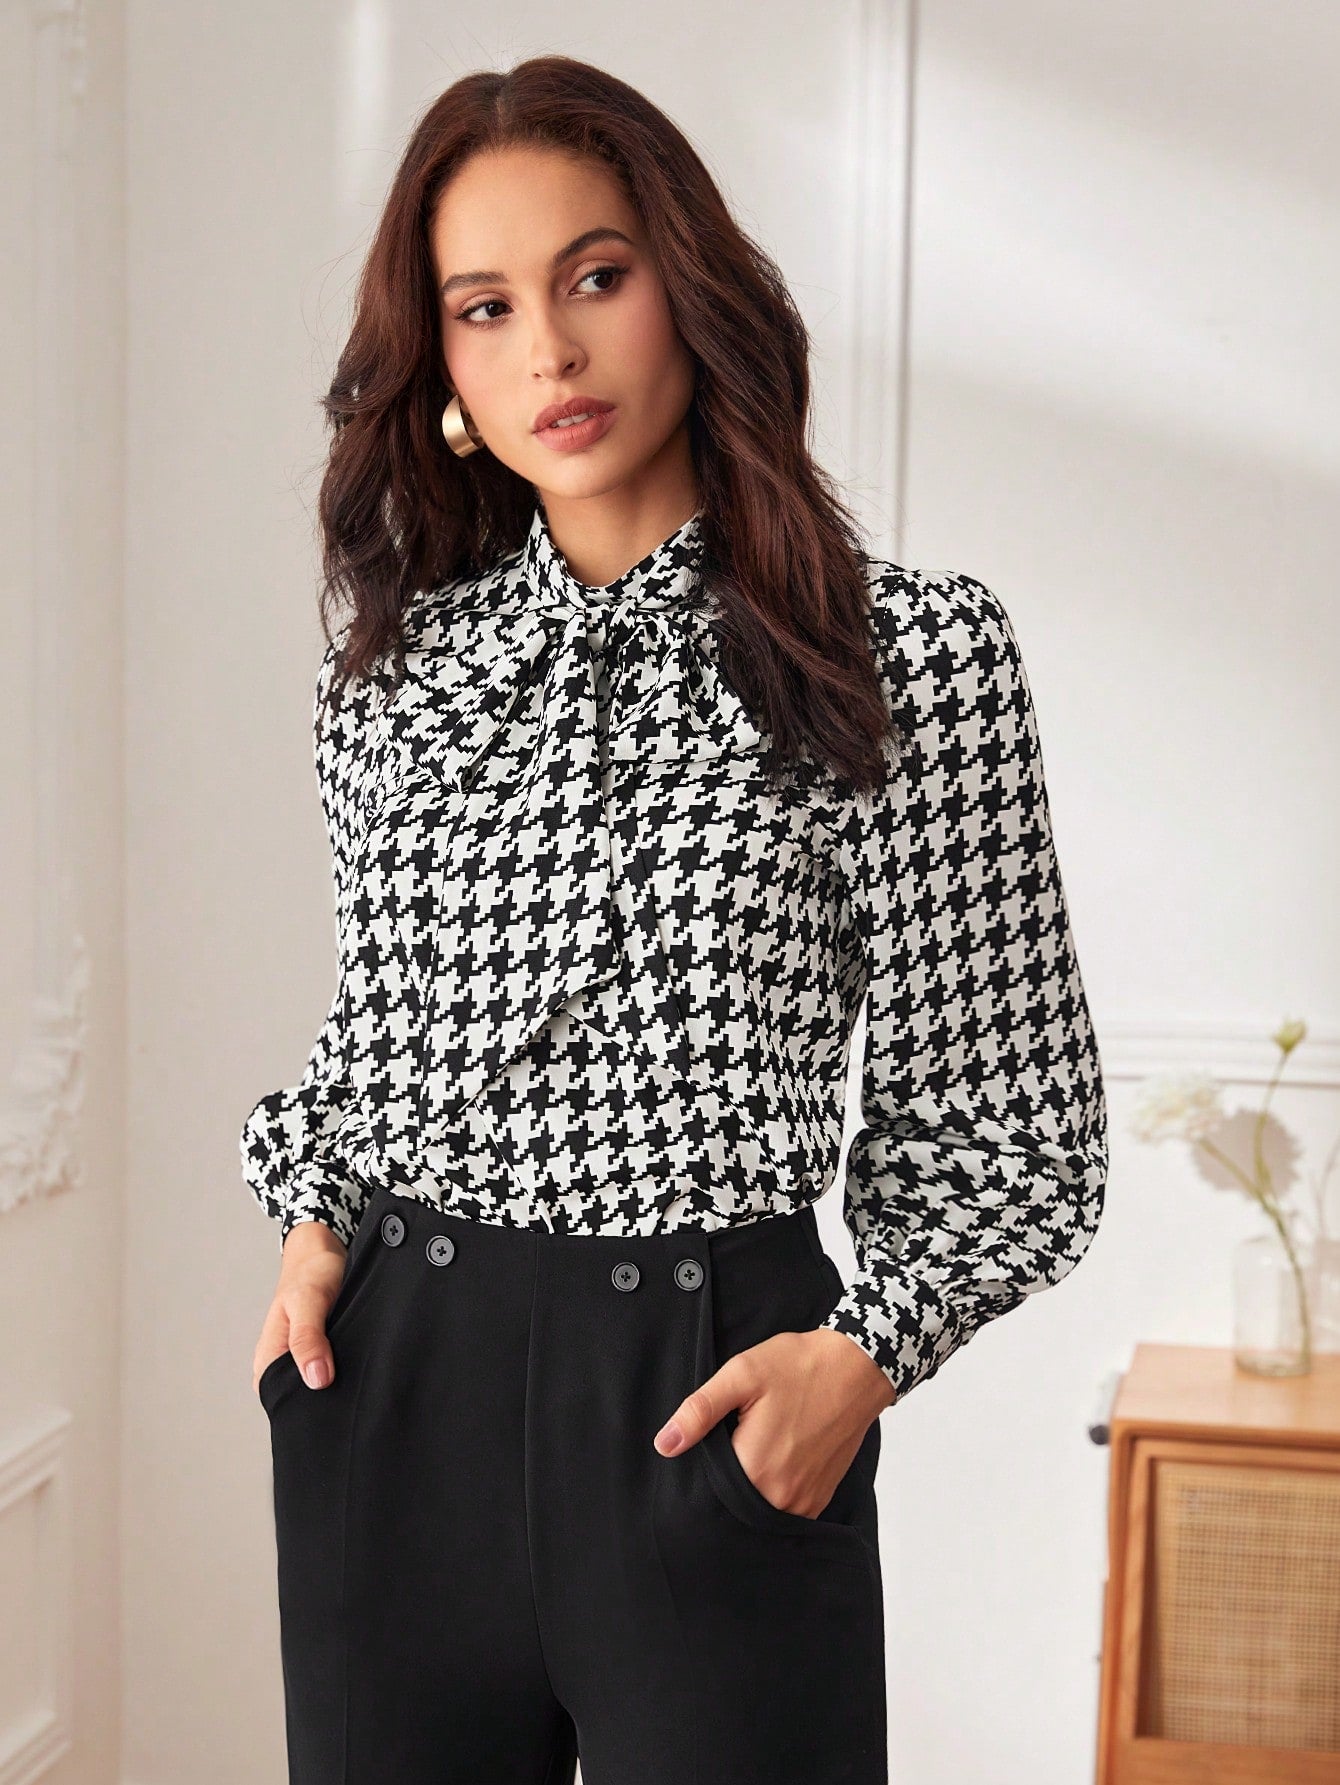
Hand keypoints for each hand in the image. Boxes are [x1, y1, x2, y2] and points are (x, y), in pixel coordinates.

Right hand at [252, 1219, 347, 1396]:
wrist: (322, 1253)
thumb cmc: (309, 1273)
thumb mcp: (307, 1301)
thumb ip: (308, 1338)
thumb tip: (317, 1380)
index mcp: (268, 1364)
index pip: (286, 1405)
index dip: (312, 1406)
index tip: (338, 1394)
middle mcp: (283, 1369)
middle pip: (307, 1399)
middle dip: (331, 1396)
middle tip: (356, 1381)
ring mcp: (304, 1365)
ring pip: (325, 1388)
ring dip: (343, 1382)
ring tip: (360, 1370)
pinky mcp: (324, 1357)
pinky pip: (336, 1373)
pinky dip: (350, 1369)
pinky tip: (363, 1363)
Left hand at [652, 1325, 894, 1518]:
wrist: (856, 1367)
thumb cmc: (799, 1366)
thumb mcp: (741, 1375)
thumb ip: (700, 1411)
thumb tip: (664, 1444)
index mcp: (755, 1469)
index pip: (709, 1492)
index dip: (700, 1475)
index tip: (706, 1451)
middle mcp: (781, 1496)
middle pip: (734, 1505)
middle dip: (724, 1484)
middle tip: (733, 1443)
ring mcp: (805, 1502)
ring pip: (760, 1511)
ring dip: (750, 1491)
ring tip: (754, 1451)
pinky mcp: (821, 1498)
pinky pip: (786, 1511)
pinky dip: (774, 1495)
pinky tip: (774, 1463)